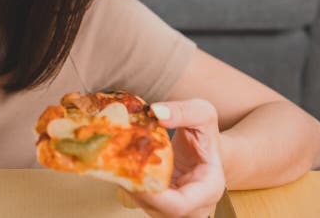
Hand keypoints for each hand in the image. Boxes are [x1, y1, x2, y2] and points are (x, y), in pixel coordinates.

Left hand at [122, 99, 225, 217]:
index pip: (178, 205)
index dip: (151, 192)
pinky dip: (125, 178)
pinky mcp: (157, 203)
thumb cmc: (206, 133)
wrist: (204, 147)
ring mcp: (172, 208)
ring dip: (125, 179)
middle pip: (155, 206)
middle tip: (112, 156)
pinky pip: (138, 195)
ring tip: (112, 154)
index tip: (131, 168)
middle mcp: (191, 207)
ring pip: (142, 202)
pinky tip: (116, 158)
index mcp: (208, 190)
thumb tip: (157, 112)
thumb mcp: (203, 113)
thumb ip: (184, 111)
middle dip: (131, 182)